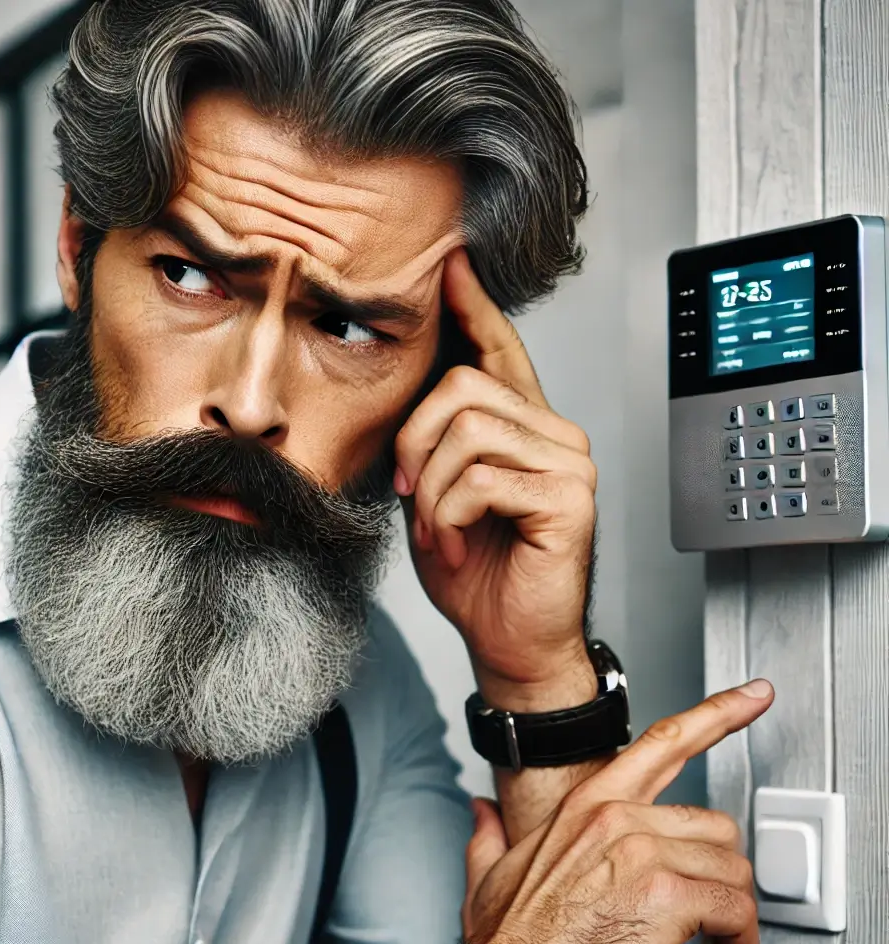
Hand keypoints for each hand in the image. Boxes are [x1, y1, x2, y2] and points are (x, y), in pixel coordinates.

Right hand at [366, 680, 772, 943]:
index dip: (718, 714)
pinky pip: (737, 911)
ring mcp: (641, 852)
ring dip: (732, 917)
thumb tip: (482, 813)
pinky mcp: (666, 897)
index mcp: (585, 806)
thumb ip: (488, 835)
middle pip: (715, 824)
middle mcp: (616, 817)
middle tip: (708, 917)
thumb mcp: (488, 878)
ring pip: (732, 868)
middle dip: (719, 877)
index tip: (751, 696)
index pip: (663, 742)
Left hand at [394, 249, 597, 705]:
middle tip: (411, 492)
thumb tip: (408, 395)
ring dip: (432, 491)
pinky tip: (458, 543)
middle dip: (414, 441)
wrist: (508, 640)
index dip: (475, 307)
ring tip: (440, 530)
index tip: (451, 268)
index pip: (502, 351)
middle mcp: (555, 433)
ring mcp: (569, 463)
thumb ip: (432, 443)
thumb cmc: (478, 572)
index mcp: (523, 428)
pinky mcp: (570, 497)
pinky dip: (451, 515)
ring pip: (467, 432)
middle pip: (463, 385)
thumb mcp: (437, 494)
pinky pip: (483, 479)